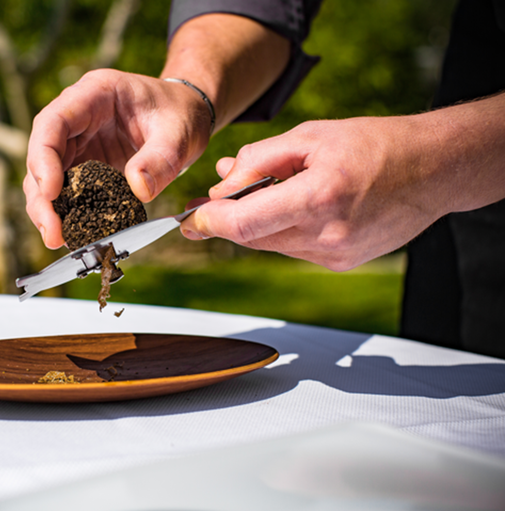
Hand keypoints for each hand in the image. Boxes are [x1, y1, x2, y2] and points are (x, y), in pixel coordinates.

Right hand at [24, 69, 212, 248]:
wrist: (187, 115)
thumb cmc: (181, 113)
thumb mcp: (179, 132)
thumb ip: (161, 158)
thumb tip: (139, 190)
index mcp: (94, 94)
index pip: (53, 122)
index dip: (44, 158)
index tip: (51, 192)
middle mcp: (77, 117)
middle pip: (41, 154)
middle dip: (42, 196)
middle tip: (52, 232)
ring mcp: (77, 142)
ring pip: (46, 176)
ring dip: (47, 209)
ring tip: (57, 239)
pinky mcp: (84, 166)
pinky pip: (65, 190)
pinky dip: (65, 212)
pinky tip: (70, 234)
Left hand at [180, 115, 455, 270]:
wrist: (433, 170)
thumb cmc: (374, 144)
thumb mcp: (310, 136)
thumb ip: (258, 159)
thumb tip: (220, 182)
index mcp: (319, 197)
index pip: (245, 223)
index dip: (210, 222)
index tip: (188, 219)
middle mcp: (327, 235)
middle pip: (252, 238)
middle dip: (225, 221)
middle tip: (202, 206)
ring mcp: (336, 255)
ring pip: (271, 245)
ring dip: (254, 224)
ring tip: (257, 193)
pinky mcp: (341, 263)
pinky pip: (293, 249)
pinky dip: (282, 230)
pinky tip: (292, 207)